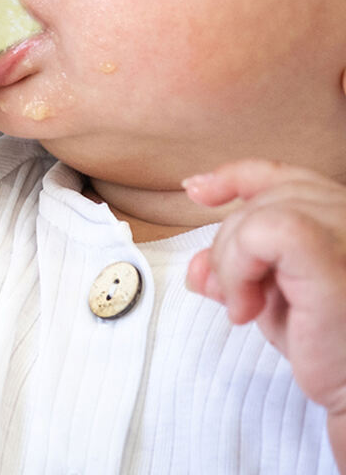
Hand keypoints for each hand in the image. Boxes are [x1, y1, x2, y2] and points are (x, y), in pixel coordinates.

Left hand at [184, 159, 345, 420]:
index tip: (194, 190)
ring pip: (255, 215)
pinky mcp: (327, 250)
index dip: (234, 176)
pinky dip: (238, 266)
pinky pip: (262, 232)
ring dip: (231, 263)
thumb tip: (197, 268)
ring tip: (246, 309)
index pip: (283, 174)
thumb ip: (237, 271)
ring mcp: (343, 228)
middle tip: (232, 296)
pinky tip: (248, 307)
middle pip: (262, 197)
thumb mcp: (274, 301)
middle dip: (228, 244)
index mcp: (338, 218)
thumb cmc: (331, 351)